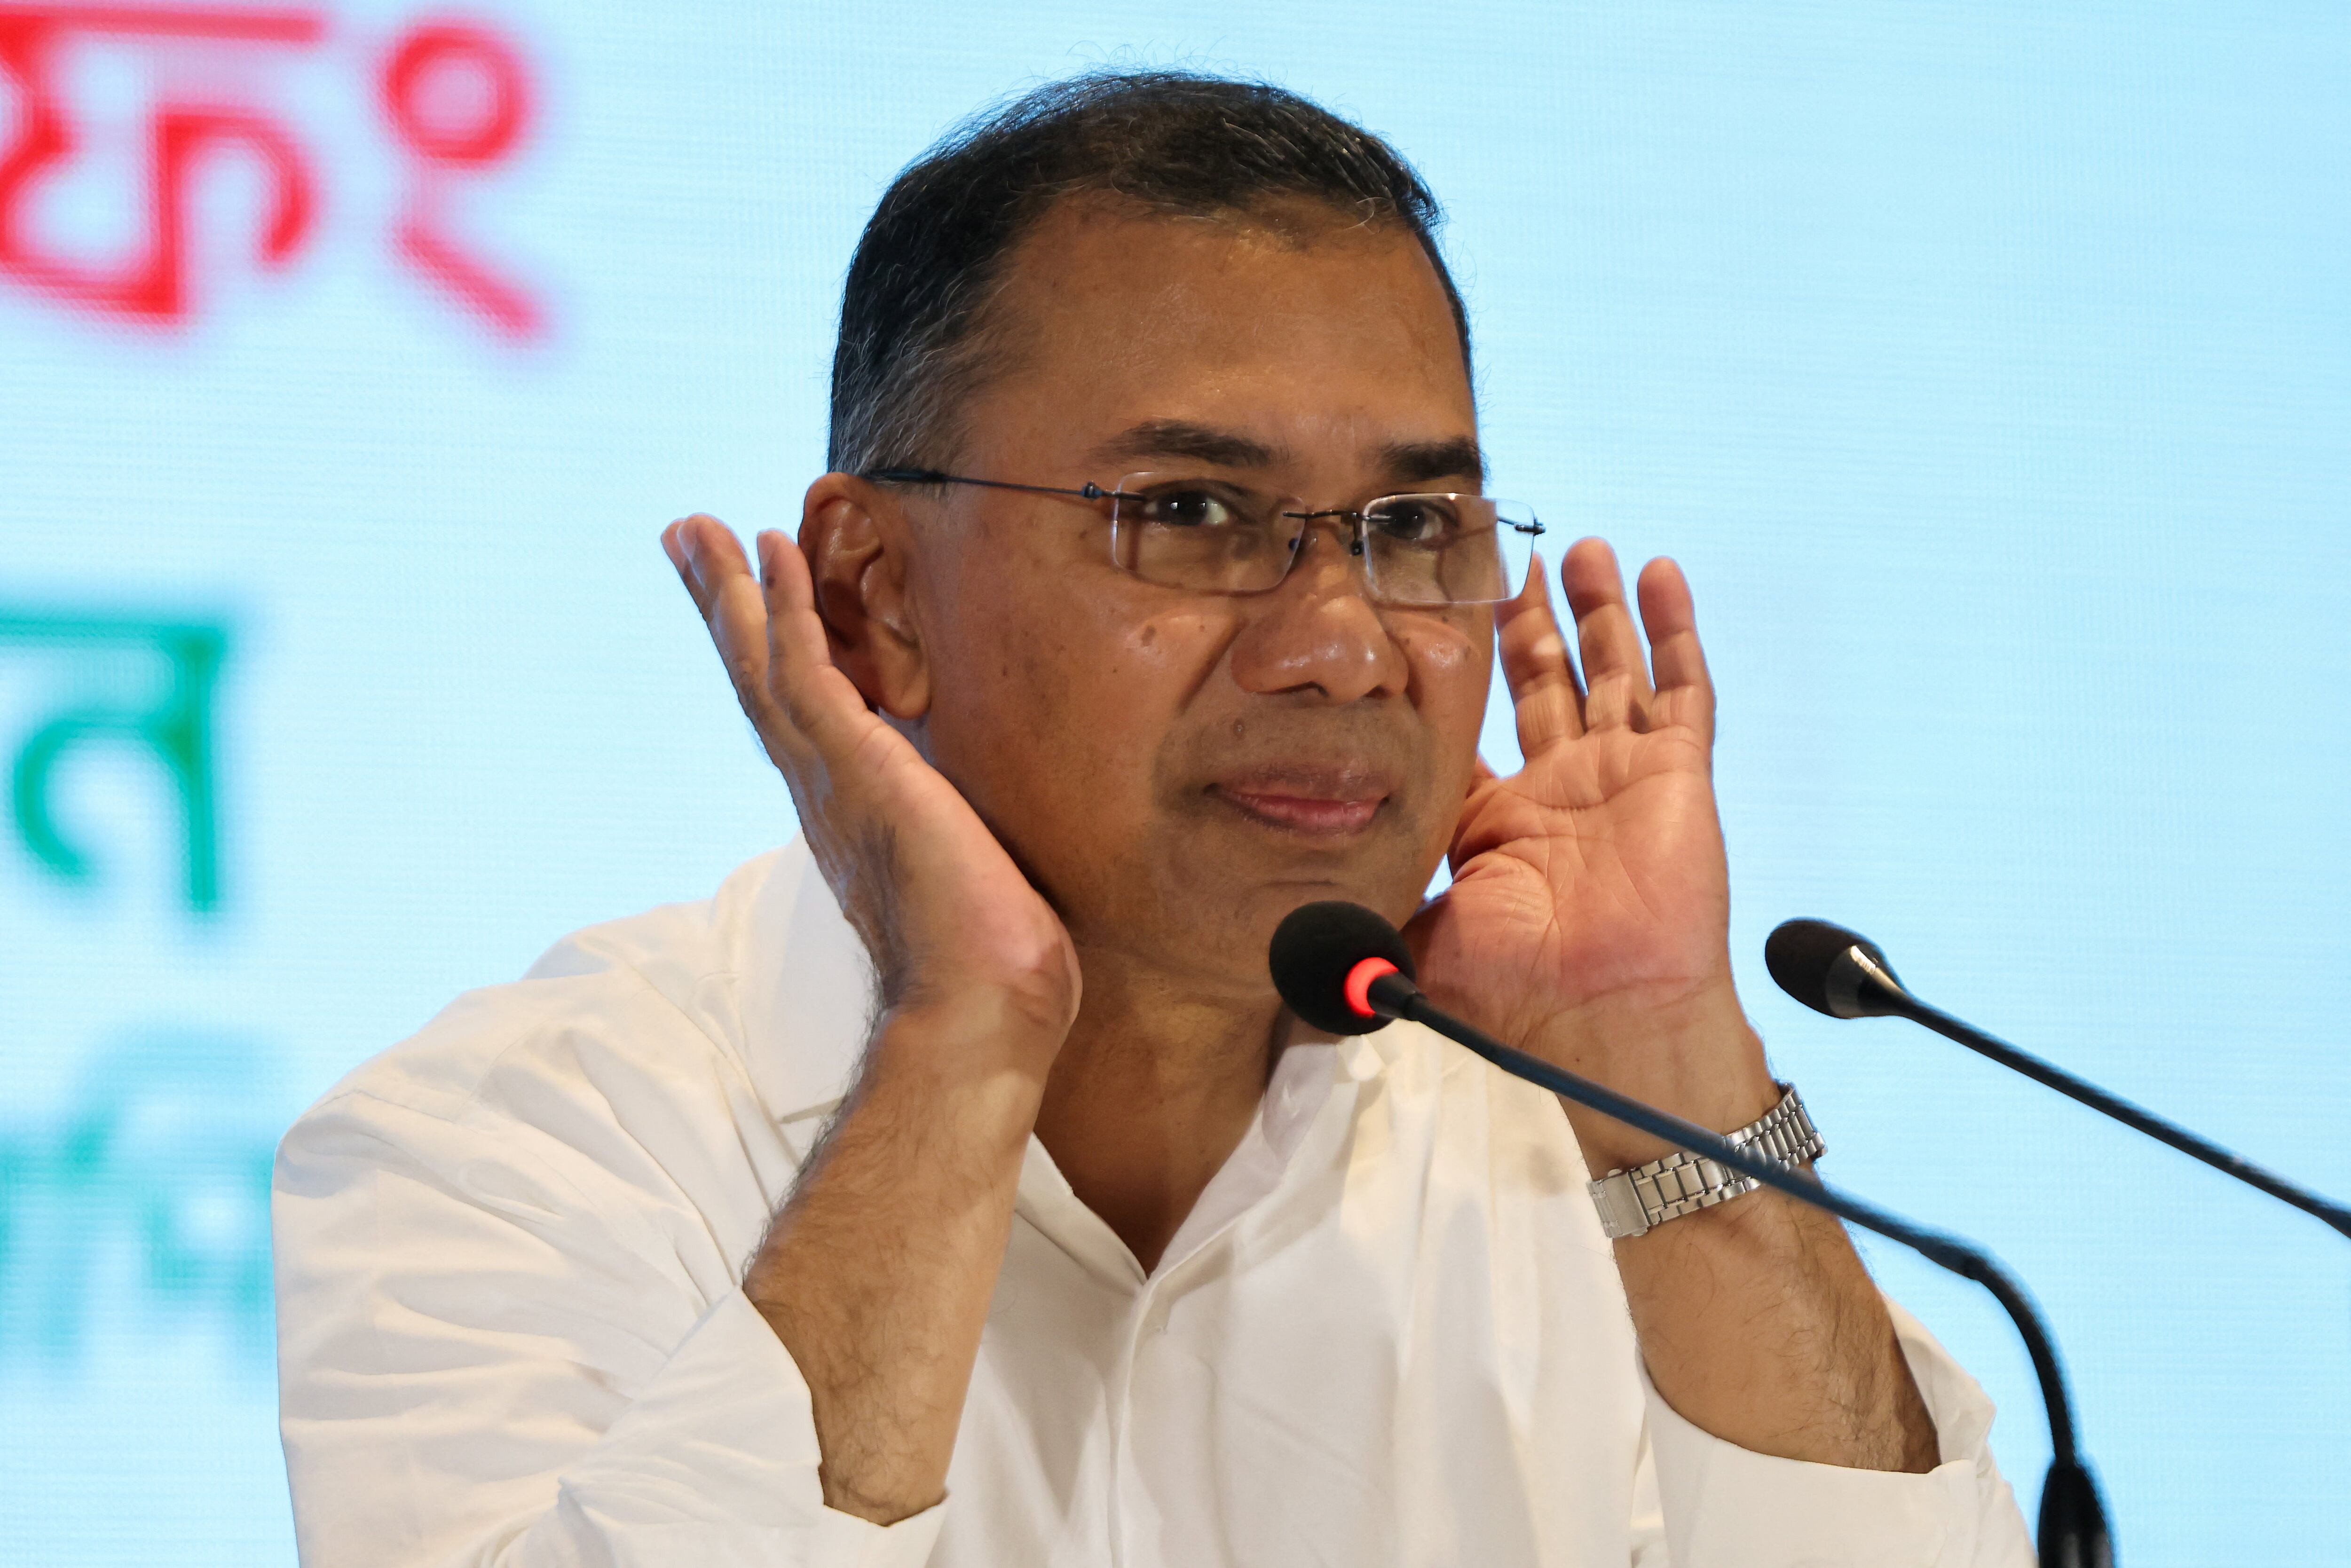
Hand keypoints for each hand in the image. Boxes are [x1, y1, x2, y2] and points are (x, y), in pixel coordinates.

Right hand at [662, 515, 1080, 1059]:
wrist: (981, 1005)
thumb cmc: (988, 964)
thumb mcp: (966, 877)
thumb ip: (956, 846)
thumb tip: (984, 848)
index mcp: (846, 813)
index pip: (794, 714)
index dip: (766, 653)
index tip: (747, 600)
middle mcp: (822, 790)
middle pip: (755, 677)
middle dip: (723, 605)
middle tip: (686, 537)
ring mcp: (829, 775)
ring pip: (763, 660)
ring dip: (734, 589)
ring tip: (700, 527)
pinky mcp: (854, 760)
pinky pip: (804, 664)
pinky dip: (786, 603)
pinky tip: (775, 548)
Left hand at [1405, 538, 1773, 1163]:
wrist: (1598, 1018)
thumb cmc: (1512, 991)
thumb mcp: (1409, 942)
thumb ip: (1355, 922)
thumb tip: (1279, 928)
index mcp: (1495, 820)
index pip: (1471, 726)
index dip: (1454, 672)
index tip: (1432, 610)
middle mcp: (1558, 790)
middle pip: (1541, 682)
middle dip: (1526, 622)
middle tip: (1509, 558)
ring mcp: (1620, 777)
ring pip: (1610, 671)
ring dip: (1596, 609)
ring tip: (1579, 550)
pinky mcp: (1675, 774)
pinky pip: (1681, 689)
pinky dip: (1672, 629)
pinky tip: (1654, 573)